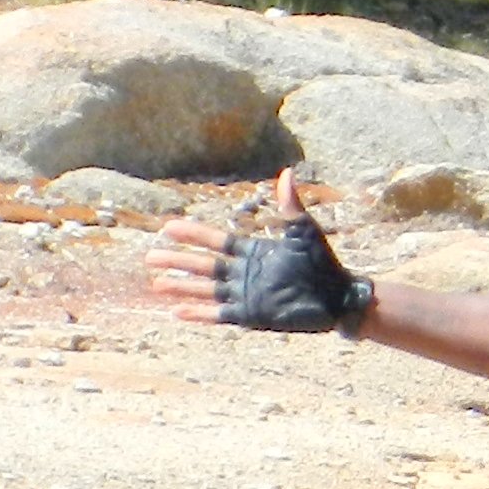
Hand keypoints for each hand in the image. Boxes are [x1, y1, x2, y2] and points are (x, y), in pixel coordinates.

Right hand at [144, 169, 372, 333]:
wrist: (338, 297)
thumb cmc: (323, 263)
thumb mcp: (303, 231)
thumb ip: (290, 205)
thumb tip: (286, 173)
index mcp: (252, 252)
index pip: (216, 241)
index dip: (192, 235)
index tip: (168, 227)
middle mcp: (243, 273)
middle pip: (202, 265)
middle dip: (177, 261)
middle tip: (150, 257)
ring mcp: (245, 295)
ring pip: (205, 289)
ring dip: (181, 287)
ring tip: (156, 284)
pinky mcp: (250, 315)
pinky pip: (219, 314)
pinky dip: (199, 313)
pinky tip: (176, 312)